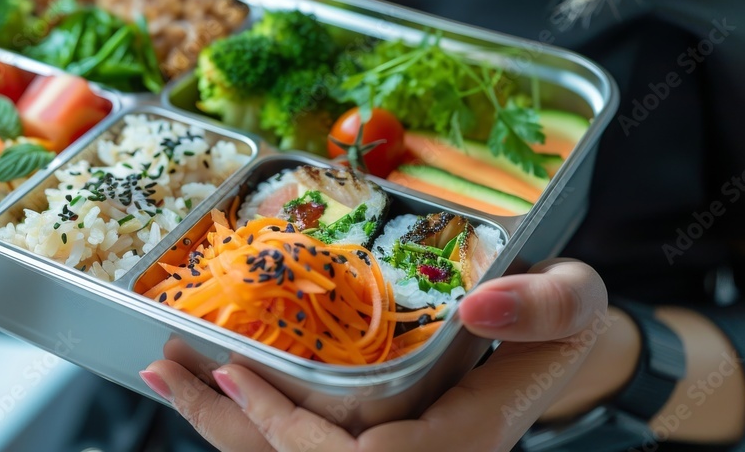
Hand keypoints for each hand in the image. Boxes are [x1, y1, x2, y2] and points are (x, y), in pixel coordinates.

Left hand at [140, 258, 608, 451]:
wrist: (556, 362)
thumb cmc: (559, 329)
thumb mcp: (576, 307)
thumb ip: (546, 307)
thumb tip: (480, 306)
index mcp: (459, 445)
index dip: (285, 428)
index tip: (232, 372)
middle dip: (228, 432)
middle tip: (167, 371)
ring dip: (225, 432)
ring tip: (169, 378)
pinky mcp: (373, 449)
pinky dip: (249, 429)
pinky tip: (215, 396)